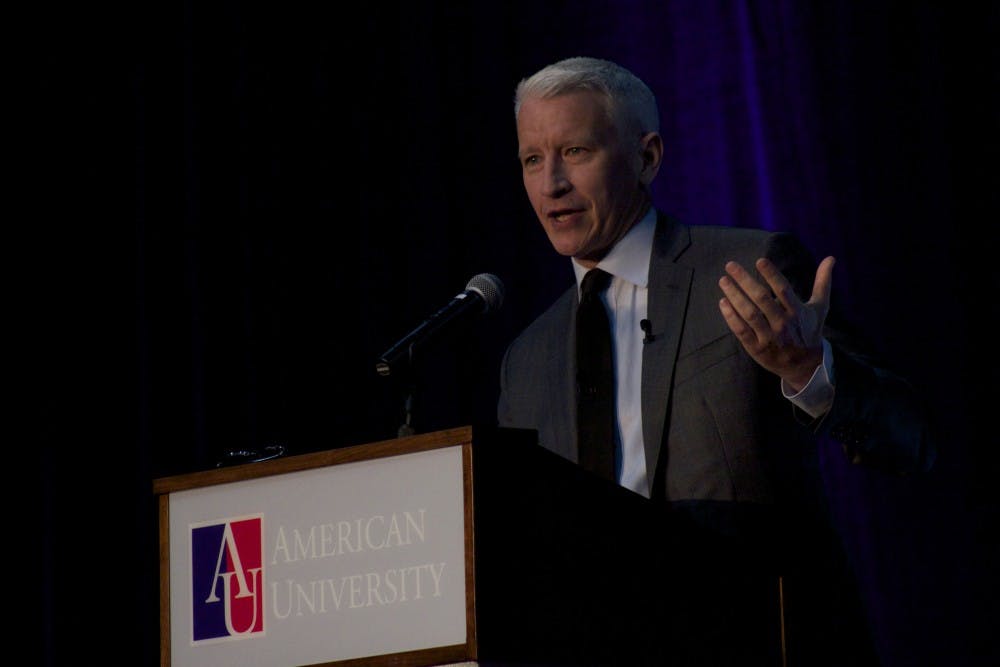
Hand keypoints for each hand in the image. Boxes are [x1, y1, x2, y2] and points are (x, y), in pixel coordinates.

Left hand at [718, 256, 834, 391]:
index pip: (783, 290)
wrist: (805, 365)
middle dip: (745, 280)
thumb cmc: (810, 331)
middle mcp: (783, 323)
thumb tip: (830, 258)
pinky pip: (741, 331)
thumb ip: (822, 282)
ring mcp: (769, 337)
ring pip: (749, 314)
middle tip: (730, 265)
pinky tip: (723, 302)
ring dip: (734, 296)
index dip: (771, 274)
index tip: (759, 261)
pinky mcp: (756, 348)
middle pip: (762, 299)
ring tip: (723, 281)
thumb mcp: (820, 307)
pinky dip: (731, 317)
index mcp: (797, 311)